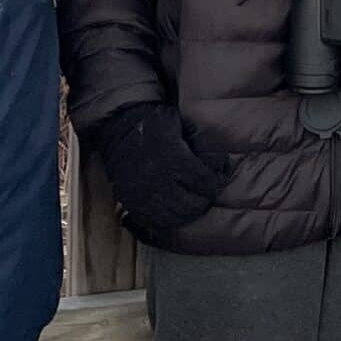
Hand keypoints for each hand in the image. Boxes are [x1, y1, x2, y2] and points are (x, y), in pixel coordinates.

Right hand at [99, 102, 226, 248]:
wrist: (119, 126)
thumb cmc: (153, 120)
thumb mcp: (179, 123)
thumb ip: (197, 141)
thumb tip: (219, 157)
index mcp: (173, 158)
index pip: (203, 182)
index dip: (216, 183)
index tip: (220, 180)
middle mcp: (158, 179)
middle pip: (191, 204)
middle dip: (204, 200)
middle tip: (208, 194)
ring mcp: (143, 193)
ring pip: (174, 216)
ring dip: (188, 213)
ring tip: (194, 204)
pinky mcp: (131, 201)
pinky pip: (154, 220)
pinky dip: (168, 219)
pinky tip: (175, 212)